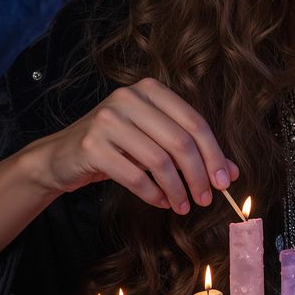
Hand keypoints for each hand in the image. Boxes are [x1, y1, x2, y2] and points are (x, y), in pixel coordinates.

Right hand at [25, 77, 238, 213]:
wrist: (62, 156)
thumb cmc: (117, 146)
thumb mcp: (155, 140)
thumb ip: (192, 150)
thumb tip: (232, 172)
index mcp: (150, 89)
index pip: (194, 122)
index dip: (214, 154)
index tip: (224, 181)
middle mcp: (129, 97)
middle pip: (180, 141)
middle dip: (198, 175)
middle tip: (206, 199)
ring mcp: (108, 119)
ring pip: (160, 161)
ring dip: (177, 190)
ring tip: (182, 206)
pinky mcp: (93, 145)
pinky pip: (135, 176)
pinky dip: (153, 194)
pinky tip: (160, 201)